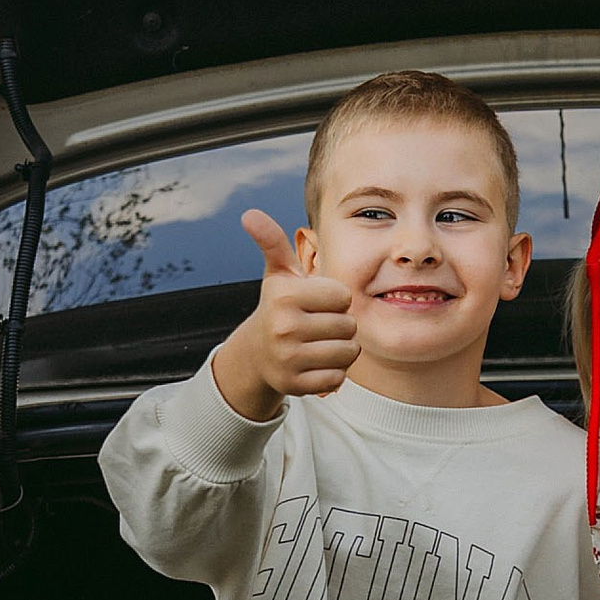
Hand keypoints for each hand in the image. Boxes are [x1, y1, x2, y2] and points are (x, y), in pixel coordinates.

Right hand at [211, 210, 357, 417]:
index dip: (335, 299)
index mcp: (284, 296)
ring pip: (348, 352)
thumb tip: (250, 214)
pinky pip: (338, 377)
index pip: (343, 296)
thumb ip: (272, 242)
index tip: (316, 303)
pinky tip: (315, 363)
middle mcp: (284, 327)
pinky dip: (333, 372)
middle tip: (317, 325)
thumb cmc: (278, 308)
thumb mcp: (277, 275)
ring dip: (340, 348)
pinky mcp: (296, 385)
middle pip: (348, 325)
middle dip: (339, 324)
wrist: (257, 355)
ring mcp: (289, 359)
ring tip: (319, 343)